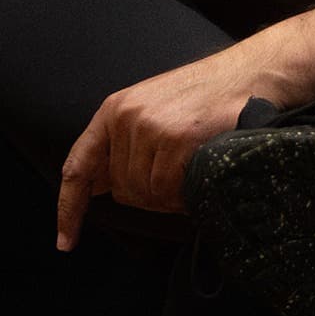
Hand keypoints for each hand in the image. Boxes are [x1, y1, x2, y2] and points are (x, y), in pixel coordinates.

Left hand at [54, 31, 297, 251]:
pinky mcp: (175, 139)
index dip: (69, 208)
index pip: (78, 166)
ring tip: (189, 166)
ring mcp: (150, 127)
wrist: (248, 74)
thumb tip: (98, 186)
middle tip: (176, 171)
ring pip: (145, 194)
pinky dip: (183, 194)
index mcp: (113, 110)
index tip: (66, 241)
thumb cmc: (204, 98)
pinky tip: (197, 170)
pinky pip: (167, 192)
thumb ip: (123, 147)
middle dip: (148, 194)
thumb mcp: (151, 112)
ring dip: (169, 194)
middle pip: (121, 190)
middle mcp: (125, 117)